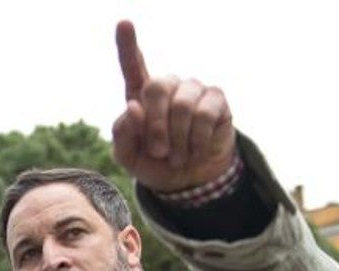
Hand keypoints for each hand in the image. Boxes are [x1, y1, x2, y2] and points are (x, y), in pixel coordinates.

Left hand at [111, 20, 235, 192]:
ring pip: (182, 106)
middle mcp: (168, 86)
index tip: (123, 23)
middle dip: (155, 126)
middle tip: (158, 151)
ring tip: (177, 157)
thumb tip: (133, 107)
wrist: (187, 180)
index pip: (132, 65)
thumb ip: (122, 134)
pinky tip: (195, 150)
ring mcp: (193, 90)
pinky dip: (196, 140)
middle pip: (156, 88)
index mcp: (140, 95)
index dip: (127, 44)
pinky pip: (204, 115)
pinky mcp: (216, 100)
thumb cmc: (154, 162)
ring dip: (177, 139)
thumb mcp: (127, 156)